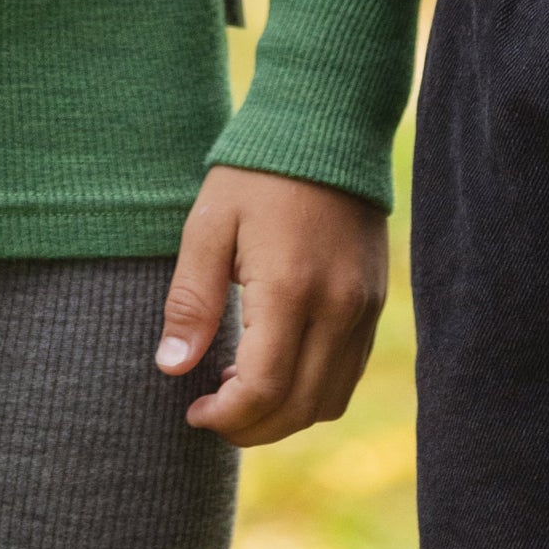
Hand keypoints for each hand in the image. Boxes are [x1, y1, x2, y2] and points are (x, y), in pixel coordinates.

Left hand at [155, 163, 386, 445]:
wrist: (328, 122)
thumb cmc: (258, 170)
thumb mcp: (210, 224)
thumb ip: (191, 301)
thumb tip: (172, 369)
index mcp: (290, 287)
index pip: (263, 389)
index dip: (226, 416)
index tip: (194, 410)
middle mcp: (337, 305)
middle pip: (299, 408)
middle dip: (251, 427)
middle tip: (212, 410)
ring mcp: (363, 305)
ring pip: (330, 400)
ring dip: (285, 414)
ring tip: (242, 384)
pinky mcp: (375, 299)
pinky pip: (349, 372)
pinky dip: (313, 390)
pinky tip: (278, 362)